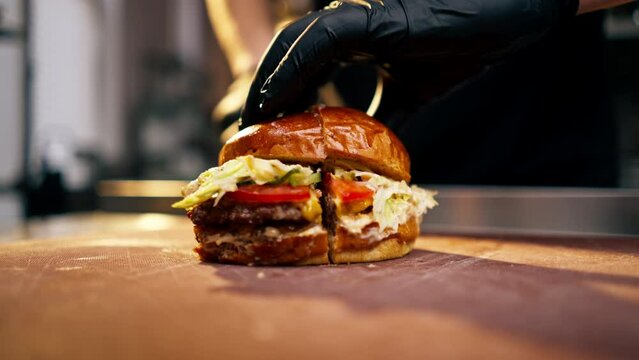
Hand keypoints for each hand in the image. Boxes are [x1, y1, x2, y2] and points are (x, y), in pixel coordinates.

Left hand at [240, 0, 578, 127]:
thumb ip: (385, 116)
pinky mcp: (372, 17)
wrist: (504, 19)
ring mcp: (356, 16)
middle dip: (263, 93)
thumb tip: (370, 149)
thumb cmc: (460, 48)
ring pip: (293, 46)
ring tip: (253, 123)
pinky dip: (292, 71)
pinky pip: (319, 42)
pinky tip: (275, 100)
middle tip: (249, 136)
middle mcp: (346, 24)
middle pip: (287, 56)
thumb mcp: (411, 93)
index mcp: (354, 39)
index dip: (279, 97)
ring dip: (268, 84)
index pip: (302, 67)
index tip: (265, 135)